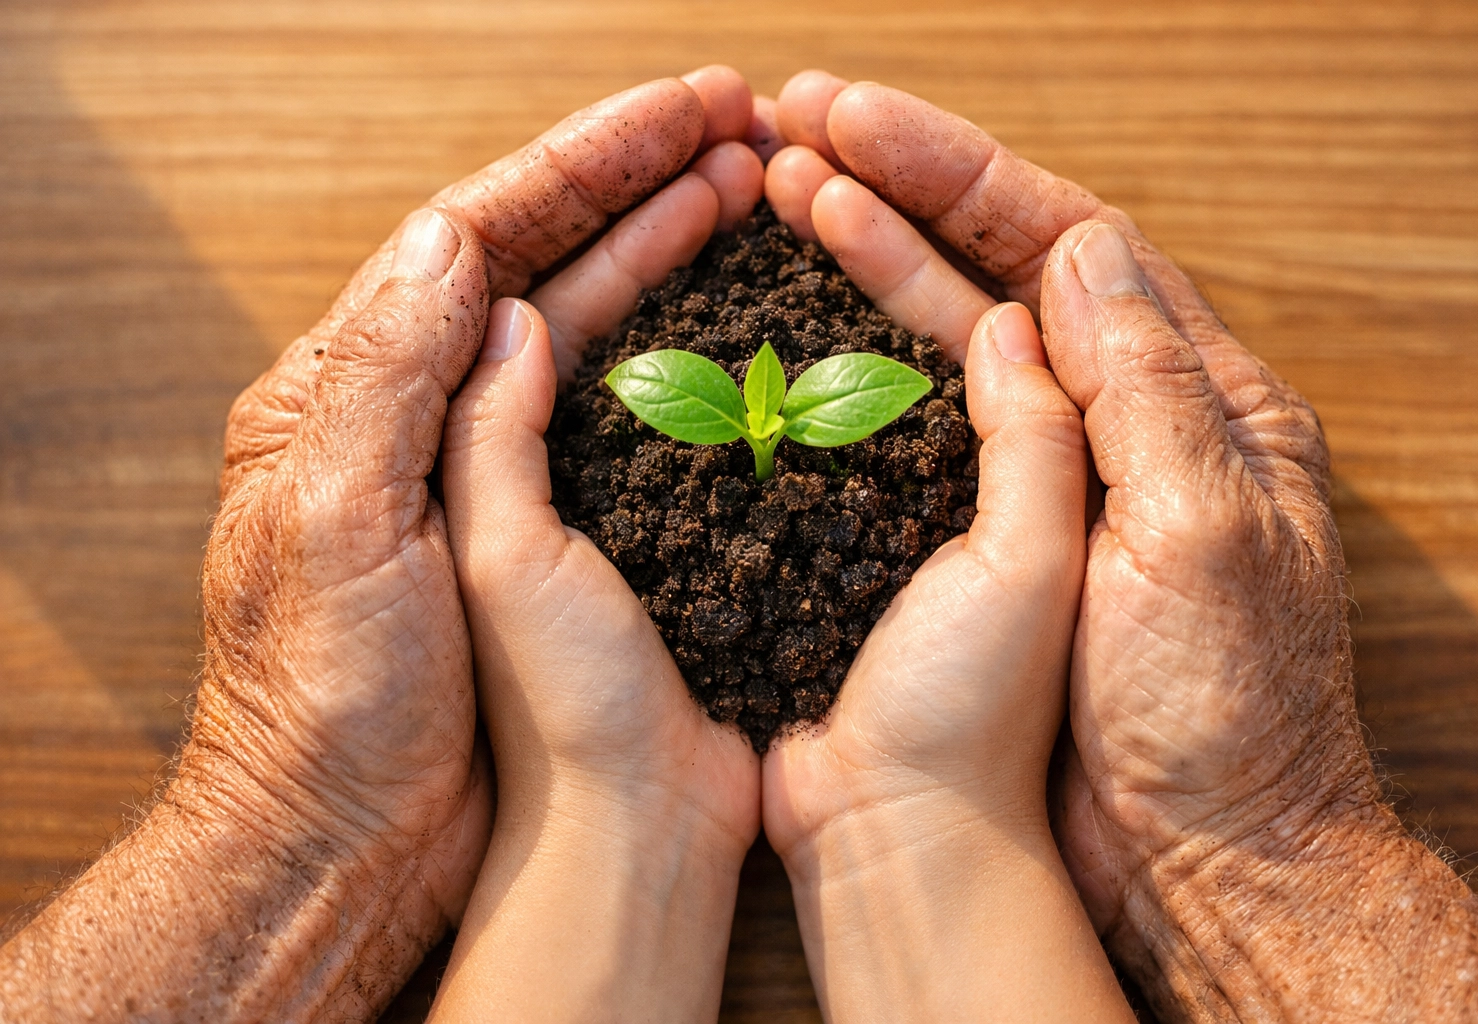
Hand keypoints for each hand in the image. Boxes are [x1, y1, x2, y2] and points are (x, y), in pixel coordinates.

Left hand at [0, 68, 751, 1021]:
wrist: (355, 839)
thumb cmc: (330, 700)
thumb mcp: (339, 522)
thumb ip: (394, 375)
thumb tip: (455, 240)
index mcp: (351, 394)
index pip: (476, 236)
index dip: (586, 166)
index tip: (681, 114)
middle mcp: (418, 412)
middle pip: (537, 259)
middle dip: (636, 181)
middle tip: (736, 122)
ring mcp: (483, 466)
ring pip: (579, 320)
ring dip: (659, 244)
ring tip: (744, 184)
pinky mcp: (541, 524)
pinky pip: (606, 409)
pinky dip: (661, 346)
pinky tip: (716, 310)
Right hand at [770, 72, 1477, 1020]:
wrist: (1184, 863)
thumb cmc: (1216, 715)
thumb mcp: (1198, 531)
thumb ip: (1137, 384)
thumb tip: (1077, 248)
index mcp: (1202, 402)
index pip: (1069, 244)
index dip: (958, 176)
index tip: (856, 126)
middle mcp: (1123, 419)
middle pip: (1000, 266)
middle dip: (900, 187)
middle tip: (794, 124)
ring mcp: (1047, 476)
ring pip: (949, 333)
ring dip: (868, 253)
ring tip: (777, 185)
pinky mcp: (985, 536)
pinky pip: (922, 425)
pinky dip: (860, 361)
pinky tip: (797, 314)